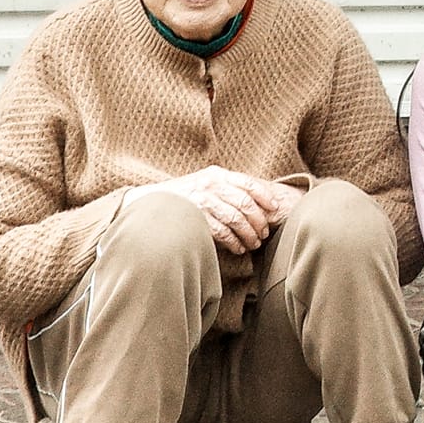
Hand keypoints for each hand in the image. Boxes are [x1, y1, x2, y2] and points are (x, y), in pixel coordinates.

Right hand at [144, 167, 295, 255]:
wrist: (149, 203)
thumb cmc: (183, 196)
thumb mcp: (204, 182)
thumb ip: (226, 187)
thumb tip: (255, 202)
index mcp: (217, 174)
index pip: (248, 183)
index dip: (265, 196)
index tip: (274, 209)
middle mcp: (211, 185)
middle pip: (245, 203)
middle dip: (258, 221)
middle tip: (264, 233)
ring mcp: (203, 201)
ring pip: (236, 219)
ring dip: (249, 234)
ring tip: (254, 244)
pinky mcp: (196, 218)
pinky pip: (222, 232)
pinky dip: (234, 242)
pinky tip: (238, 248)